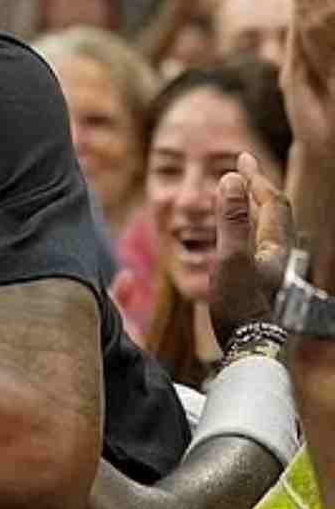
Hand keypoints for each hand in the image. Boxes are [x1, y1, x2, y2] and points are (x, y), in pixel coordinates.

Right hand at [209, 153, 292, 343]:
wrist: (251, 349)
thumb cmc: (239, 308)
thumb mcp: (230, 260)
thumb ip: (231, 220)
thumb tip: (231, 179)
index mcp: (273, 244)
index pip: (270, 201)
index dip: (256, 178)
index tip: (241, 158)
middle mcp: (278, 255)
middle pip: (274, 213)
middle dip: (258, 189)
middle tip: (242, 172)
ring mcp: (272, 271)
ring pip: (268, 229)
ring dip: (254, 208)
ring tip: (239, 198)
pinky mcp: (263, 285)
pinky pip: (259, 245)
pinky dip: (248, 230)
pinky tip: (238, 238)